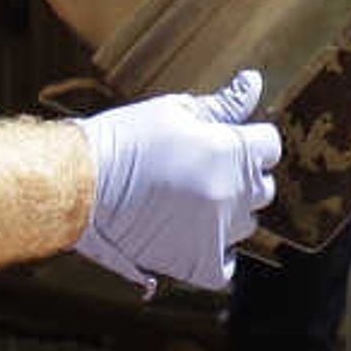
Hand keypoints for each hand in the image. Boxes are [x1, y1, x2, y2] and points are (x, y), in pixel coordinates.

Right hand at [75, 71, 281, 292]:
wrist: (80, 183)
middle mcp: (231, 193)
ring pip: (246, 224)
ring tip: (193, 201)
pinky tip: (198, 236)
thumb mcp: (175, 111)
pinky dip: (218, 256)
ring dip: (229, 213)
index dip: (250, 141)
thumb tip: (253, 83)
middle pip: (263, 187)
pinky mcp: (196, 262)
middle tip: (205, 170)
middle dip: (242, 176)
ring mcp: (216, 231)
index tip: (229, 141)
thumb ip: (223, 104)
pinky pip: (227, 267)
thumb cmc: (125, 141)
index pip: (270, 146)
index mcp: (231, 151)